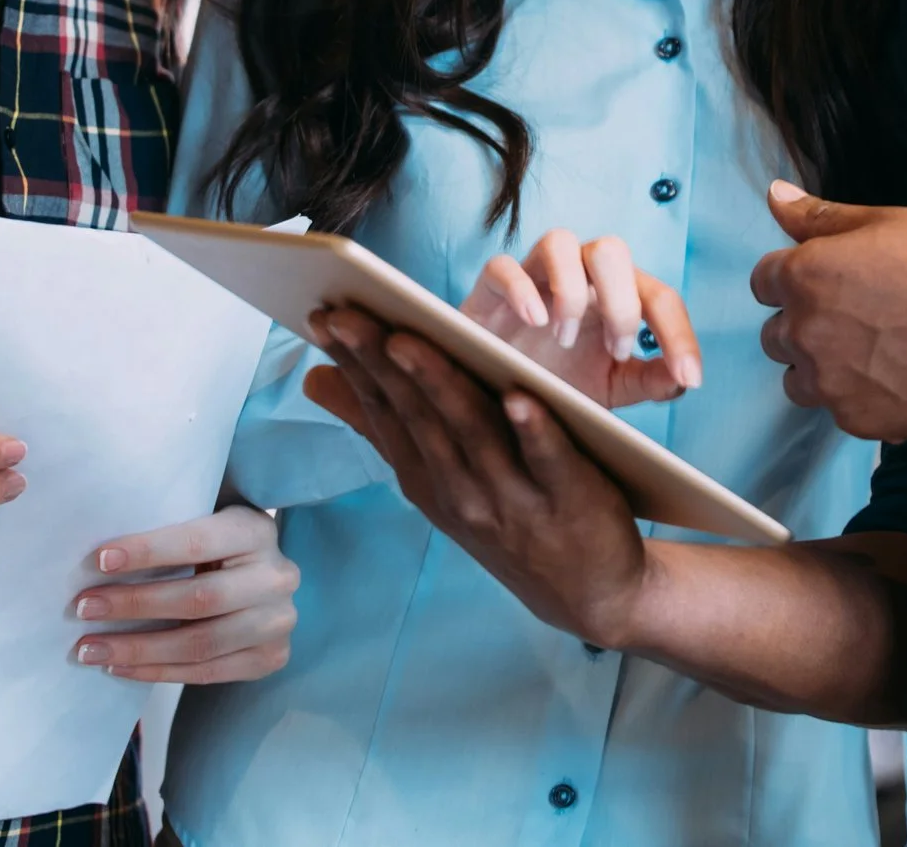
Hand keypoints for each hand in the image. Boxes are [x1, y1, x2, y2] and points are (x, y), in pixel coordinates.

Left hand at [67, 505, 300, 683]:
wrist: (264, 580)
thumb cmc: (217, 547)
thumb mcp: (206, 521)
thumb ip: (168, 529)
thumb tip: (100, 555)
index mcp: (256, 531)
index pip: (197, 542)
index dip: (148, 551)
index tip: (100, 560)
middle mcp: (277, 577)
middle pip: (198, 599)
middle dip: (134, 605)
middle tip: (84, 609)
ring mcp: (278, 622)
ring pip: (199, 644)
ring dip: (138, 649)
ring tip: (91, 649)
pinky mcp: (270, 657)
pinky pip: (205, 673)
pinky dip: (156, 672)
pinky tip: (120, 667)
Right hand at [302, 307, 651, 648]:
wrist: (591, 594)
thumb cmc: (509, 519)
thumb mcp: (438, 483)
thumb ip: (384, 429)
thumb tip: (315, 379)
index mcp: (426, 480)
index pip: (384, 411)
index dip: (353, 364)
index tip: (323, 315)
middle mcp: (460, 493)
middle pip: (416, 416)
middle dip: (379, 362)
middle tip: (348, 312)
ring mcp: (514, 500)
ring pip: (471, 432)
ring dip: (439, 384)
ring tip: (409, 339)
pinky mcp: (571, 501)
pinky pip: (548, 461)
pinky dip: (533, 430)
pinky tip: (519, 396)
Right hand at [461, 230, 701, 407]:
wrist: (500, 394)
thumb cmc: (560, 380)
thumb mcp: (612, 387)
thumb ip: (650, 380)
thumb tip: (684, 379)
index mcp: (616, 294)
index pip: (659, 296)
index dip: (679, 334)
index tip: (690, 377)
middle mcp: (578, 275)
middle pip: (611, 250)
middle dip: (622, 304)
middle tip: (616, 352)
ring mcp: (533, 276)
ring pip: (559, 241)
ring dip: (570, 291)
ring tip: (564, 338)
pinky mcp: (489, 289)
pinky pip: (502, 266)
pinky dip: (519, 289)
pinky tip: (533, 322)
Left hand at [751, 181, 906, 440]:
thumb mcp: (889, 222)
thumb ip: (821, 216)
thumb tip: (774, 195)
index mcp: (805, 275)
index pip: (764, 281)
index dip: (796, 278)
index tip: (833, 282)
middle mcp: (804, 332)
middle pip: (776, 334)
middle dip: (808, 324)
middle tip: (863, 317)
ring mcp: (829, 384)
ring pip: (799, 379)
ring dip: (823, 367)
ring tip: (875, 354)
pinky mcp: (858, 422)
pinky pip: (839, 410)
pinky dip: (859, 398)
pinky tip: (900, 379)